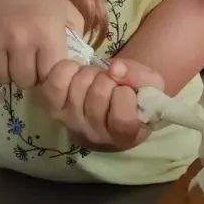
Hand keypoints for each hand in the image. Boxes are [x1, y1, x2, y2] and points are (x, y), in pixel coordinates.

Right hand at [0, 0, 84, 89]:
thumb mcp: (64, 7)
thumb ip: (76, 35)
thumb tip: (78, 63)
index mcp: (47, 32)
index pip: (50, 75)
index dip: (47, 74)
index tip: (43, 66)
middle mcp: (20, 40)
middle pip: (25, 81)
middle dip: (27, 75)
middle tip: (24, 61)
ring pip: (1, 78)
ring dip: (5, 72)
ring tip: (7, 56)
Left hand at [37, 58, 164, 151]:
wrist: (111, 106)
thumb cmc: (136, 97)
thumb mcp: (151, 86)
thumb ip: (139, 76)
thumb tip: (114, 68)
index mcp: (124, 136)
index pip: (122, 116)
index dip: (126, 94)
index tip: (127, 91)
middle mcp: (94, 135)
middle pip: (99, 94)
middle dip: (109, 78)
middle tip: (112, 82)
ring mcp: (71, 123)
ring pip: (79, 84)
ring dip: (91, 72)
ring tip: (97, 79)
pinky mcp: (53, 108)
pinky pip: (55, 83)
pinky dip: (67, 69)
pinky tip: (77, 73)